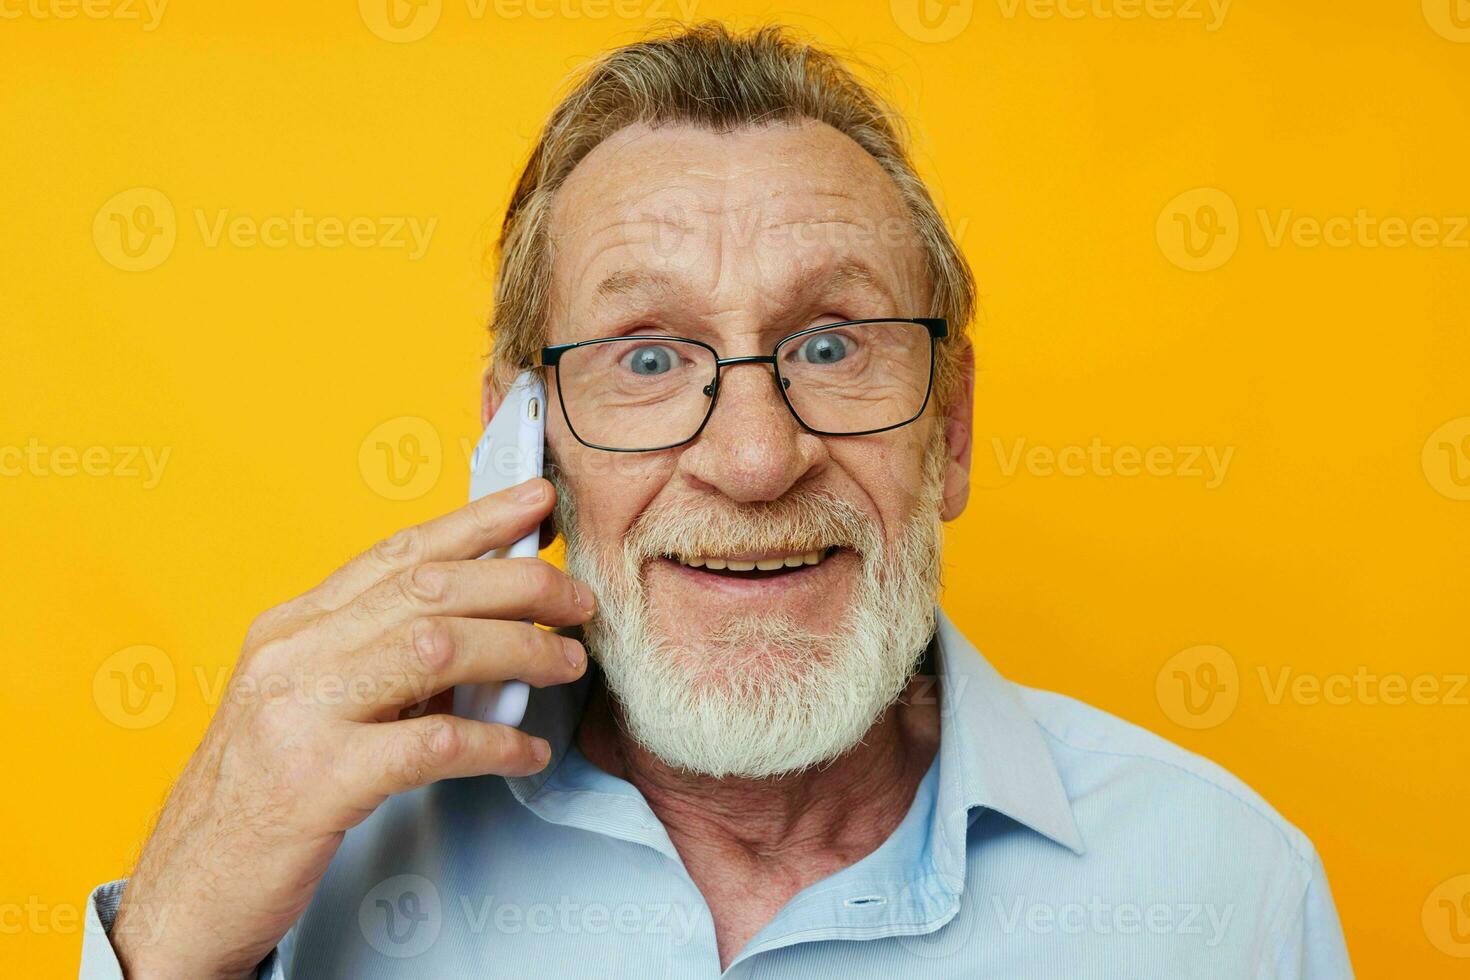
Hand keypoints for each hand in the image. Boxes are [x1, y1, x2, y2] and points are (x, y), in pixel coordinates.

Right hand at [108, 478, 593, 978]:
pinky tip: (526, 752)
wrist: (188, 890)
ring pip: (436, 649)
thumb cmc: (259, 795)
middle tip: (577, 599)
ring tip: (567, 664)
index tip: (533, 502)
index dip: (474, 523)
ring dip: (519, 651)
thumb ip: (376, 660)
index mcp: (290, 628)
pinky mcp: (318, 782)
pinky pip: (431, 744)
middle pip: (428, 590)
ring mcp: (300, 715)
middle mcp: (291, 656)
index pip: (396, 554)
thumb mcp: (306, 704)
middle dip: (518, 584)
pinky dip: (493, 744)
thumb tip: (482, 630)